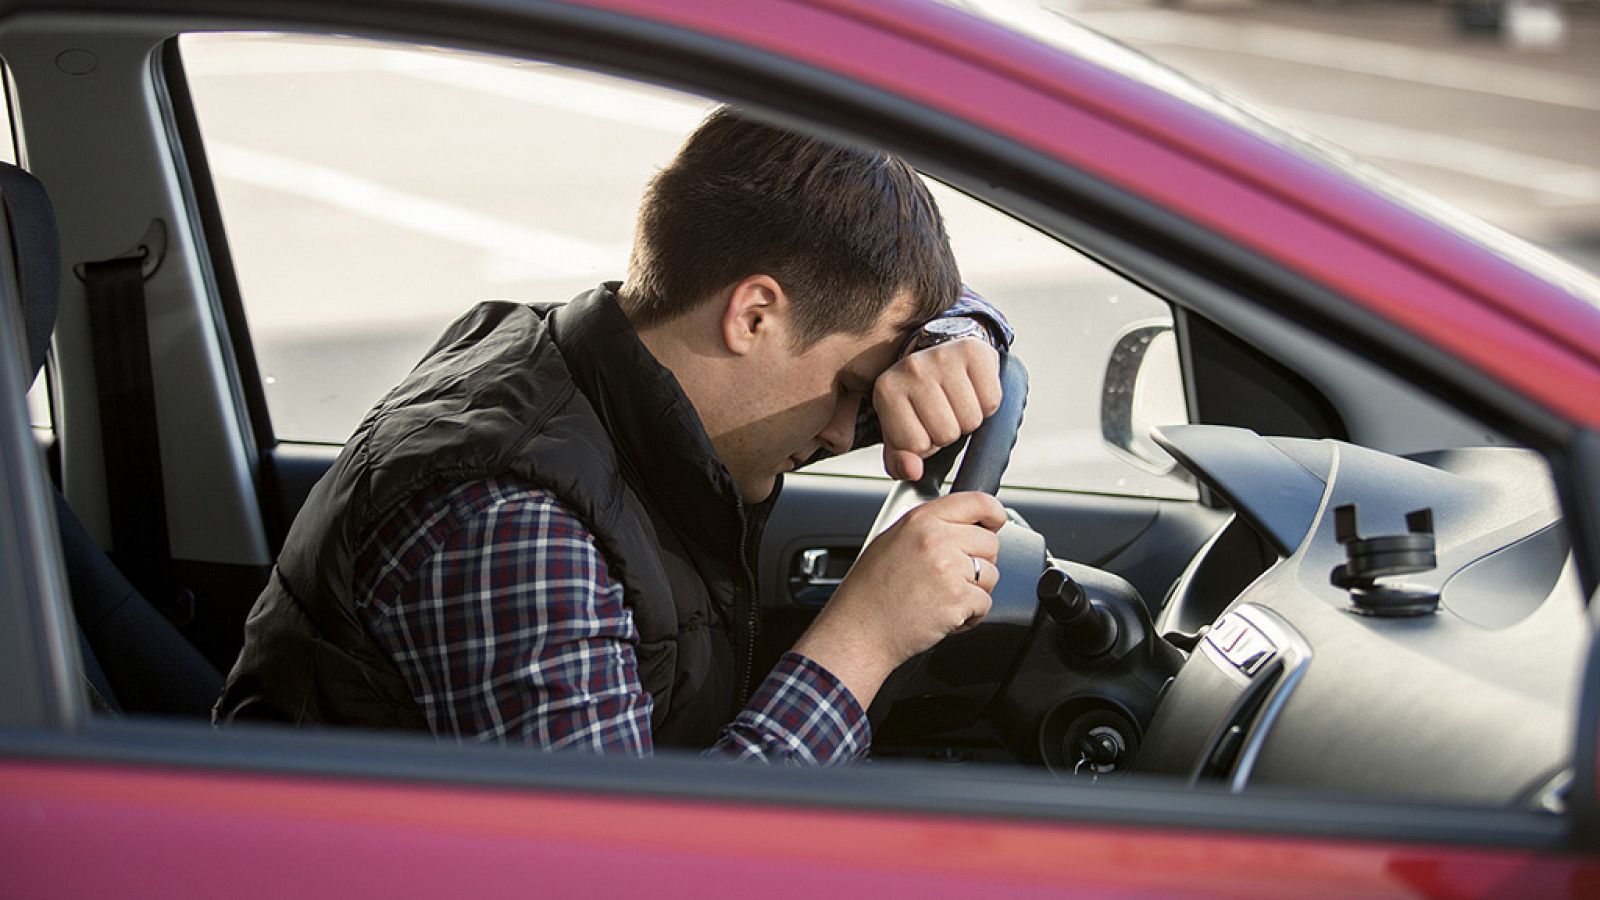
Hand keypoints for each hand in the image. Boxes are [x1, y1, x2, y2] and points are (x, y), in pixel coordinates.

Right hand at [791, 492, 1007, 708]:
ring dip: (975, 591)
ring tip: (943, 598)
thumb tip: (963, 526)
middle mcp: (936, 540)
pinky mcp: (958, 599)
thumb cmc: (869, 593)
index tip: (996, 522)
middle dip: (978, 562)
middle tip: (952, 578)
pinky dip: (970, 615)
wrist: (859, 631)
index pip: (977, 502)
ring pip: (990, 574)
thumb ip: (928, 528)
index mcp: (921, 521)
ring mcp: (949, 569)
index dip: (993, 513)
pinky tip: (944, 615)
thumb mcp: (892, 542)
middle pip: (990, 542)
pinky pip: (985, 603)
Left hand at [874, 336, 1001, 481]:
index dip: (925, 444)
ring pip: (971, 421)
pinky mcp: (973, 352)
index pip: (916, 445)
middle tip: (943, 412)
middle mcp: (912, 369)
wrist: (938, 354)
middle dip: (948, 432)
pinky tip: (972, 390)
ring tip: (957, 401)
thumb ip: (899, 460)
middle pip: (947, 433)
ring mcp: (942, 358)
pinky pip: (991, 401)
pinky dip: (986, 403)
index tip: (922, 425)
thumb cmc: (918, 398)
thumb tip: (913, 472)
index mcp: (887, 391)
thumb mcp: (899, 430)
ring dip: (968, 419)